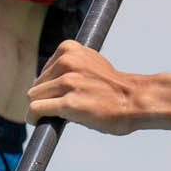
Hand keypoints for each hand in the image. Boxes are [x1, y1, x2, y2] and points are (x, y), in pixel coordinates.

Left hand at [28, 41, 145, 134]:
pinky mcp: (68, 103)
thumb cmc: (115, 87)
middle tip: (58, 108)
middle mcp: (67, 62)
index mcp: (70, 49)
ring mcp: (67, 82)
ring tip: (53, 115)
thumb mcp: (91, 63)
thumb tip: (50, 78)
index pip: (45, 71)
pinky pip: (36, 110)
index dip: (48, 86)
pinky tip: (37, 122)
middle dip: (44, 97)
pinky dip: (33, 117)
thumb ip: (71, 66)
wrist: (136, 100)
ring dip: (40, 108)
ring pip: (34, 97)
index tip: (56, 96)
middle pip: (37, 85)